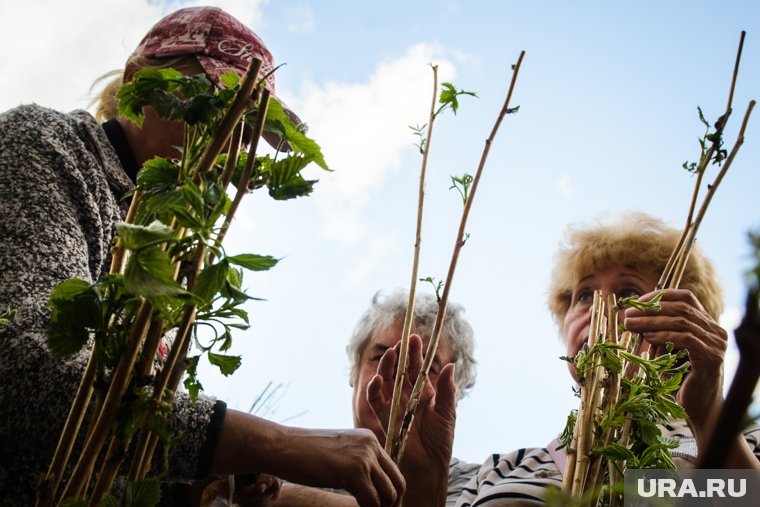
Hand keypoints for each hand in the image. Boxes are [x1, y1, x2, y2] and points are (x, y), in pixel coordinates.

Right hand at [213, 411, 404, 506]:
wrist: (283, 446)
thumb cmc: (304, 453)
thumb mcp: (338, 453)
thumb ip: (356, 463)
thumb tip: (369, 486)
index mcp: (369, 439)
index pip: (392, 470)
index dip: (392, 492)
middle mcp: (371, 445)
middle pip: (397, 482)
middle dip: (393, 504)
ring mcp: (364, 457)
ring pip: (387, 494)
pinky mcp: (355, 472)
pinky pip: (372, 502)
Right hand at [366, 334, 455, 504]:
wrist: (428, 467)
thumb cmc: (440, 441)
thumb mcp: (447, 412)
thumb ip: (447, 390)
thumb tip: (450, 365)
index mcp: (424, 394)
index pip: (417, 369)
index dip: (415, 354)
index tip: (414, 338)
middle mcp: (407, 398)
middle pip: (399, 371)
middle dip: (399, 356)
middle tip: (400, 343)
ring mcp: (395, 407)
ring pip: (386, 382)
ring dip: (386, 367)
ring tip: (391, 355)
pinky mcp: (384, 419)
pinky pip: (375, 401)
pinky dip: (374, 390)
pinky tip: (377, 380)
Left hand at [623, 288, 727, 431]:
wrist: (698, 408)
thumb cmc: (680, 379)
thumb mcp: (668, 349)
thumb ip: (658, 332)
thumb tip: (632, 316)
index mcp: (706, 324)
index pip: (686, 297)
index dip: (660, 296)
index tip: (637, 302)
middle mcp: (715, 331)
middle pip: (681, 307)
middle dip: (650, 309)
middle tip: (628, 314)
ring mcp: (716, 344)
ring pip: (681, 321)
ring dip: (651, 321)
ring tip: (631, 324)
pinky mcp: (711, 357)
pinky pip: (685, 339)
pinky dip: (664, 336)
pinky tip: (647, 338)